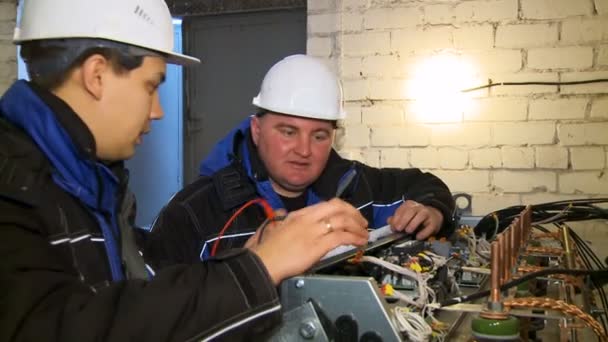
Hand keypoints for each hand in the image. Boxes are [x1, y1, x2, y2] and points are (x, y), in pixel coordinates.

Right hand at [248, 198, 367, 284]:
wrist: (263, 262)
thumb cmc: (268, 249)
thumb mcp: (278, 227)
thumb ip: (287, 220)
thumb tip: (288, 215)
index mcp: (300, 214)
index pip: (328, 204)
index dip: (345, 208)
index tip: (352, 215)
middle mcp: (309, 218)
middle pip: (339, 208)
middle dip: (355, 214)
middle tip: (363, 223)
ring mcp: (313, 231)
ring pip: (343, 221)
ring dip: (358, 227)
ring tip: (364, 234)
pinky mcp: (317, 245)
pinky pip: (341, 237)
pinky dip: (354, 238)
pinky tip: (359, 242)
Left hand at [387, 200, 442, 239]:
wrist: (433, 217)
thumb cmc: (416, 217)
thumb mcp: (405, 216)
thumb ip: (396, 219)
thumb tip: (389, 221)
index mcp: (410, 205)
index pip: (402, 209)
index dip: (396, 218)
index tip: (393, 227)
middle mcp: (419, 207)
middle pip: (411, 211)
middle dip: (403, 220)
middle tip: (398, 229)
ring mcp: (427, 214)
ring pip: (421, 215)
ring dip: (413, 224)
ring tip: (408, 231)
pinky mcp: (434, 222)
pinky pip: (430, 227)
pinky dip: (424, 232)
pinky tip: (418, 237)